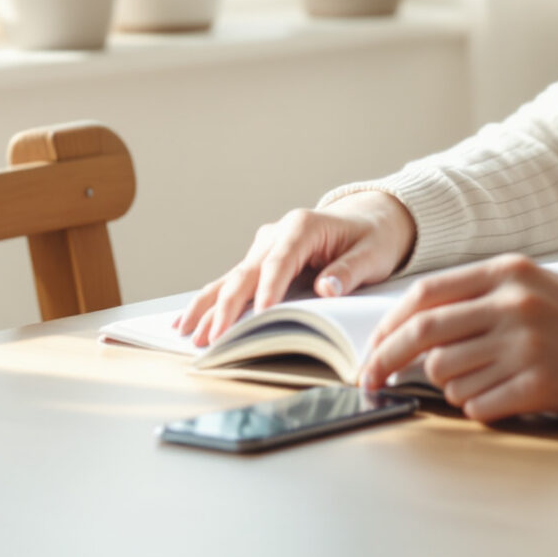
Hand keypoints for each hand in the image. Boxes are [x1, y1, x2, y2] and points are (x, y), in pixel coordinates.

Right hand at [177, 192, 417, 346]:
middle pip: (246, 272)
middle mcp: (276, 234)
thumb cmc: (372, 237)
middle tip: (211, 337)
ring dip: (208, 306)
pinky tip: (187, 320)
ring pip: (231, 278)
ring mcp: (265, 247)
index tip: (261, 314)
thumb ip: (350, 271)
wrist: (370, 219)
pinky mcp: (260, 261)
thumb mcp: (373, 254)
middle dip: (226, 306)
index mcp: (303, 226)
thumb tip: (327, 288)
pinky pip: (233, 283)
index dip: (269, 288)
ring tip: (185, 332)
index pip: (280, 260)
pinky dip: (212, 302)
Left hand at [357, 254, 557, 423]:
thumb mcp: (539, 287)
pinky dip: (482, 408)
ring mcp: (527, 344)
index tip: (370, 353)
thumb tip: (417, 329)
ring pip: (447, 375)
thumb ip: (483, 298)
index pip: (423, 296)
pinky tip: (509, 398)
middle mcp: (513, 303)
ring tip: (487, 383)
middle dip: (385, 362)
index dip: (386, 328)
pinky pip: (479, 405)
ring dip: (451, 388)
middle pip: (422, 335)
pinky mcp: (541, 384)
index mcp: (508, 273)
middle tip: (373, 383)